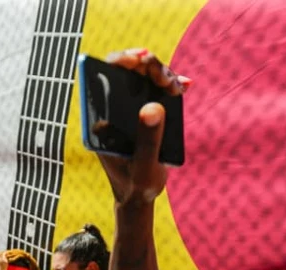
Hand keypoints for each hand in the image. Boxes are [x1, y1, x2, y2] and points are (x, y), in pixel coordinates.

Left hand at [96, 49, 187, 205]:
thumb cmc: (135, 184)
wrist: (139, 195)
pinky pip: (158, 90)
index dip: (121, 60)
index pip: (104, 77)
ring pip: (145, 77)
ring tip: (176, 87)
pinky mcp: (145, 112)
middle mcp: (112, 108)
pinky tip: (185, 85)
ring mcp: (130, 107)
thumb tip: (152, 107)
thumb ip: (148, 140)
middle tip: (165, 79)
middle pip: (128, 71)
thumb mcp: (143, 167)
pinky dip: (173, 84)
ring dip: (164, 75)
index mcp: (100, 118)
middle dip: (149, 67)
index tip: (139, 58)